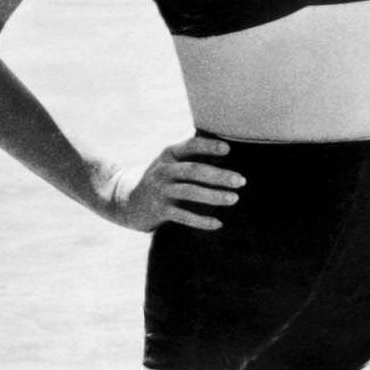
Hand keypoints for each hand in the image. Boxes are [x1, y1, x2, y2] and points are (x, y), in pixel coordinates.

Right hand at [108, 135, 243, 230]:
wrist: (128, 203)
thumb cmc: (162, 180)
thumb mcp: (171, 162)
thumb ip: (192, 155)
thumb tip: (228, 146)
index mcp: (169, 155)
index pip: (190, 146)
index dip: (208, 146)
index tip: (228, 149)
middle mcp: (164, 171)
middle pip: (193, 170)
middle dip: (218, 175)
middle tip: (241, 180)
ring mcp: (160, 191)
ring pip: (189, 192)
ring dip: (213, 196)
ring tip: (234, 198)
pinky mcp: (159, 211)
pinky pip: (183, 216)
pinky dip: (201, 221)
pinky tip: (218, 224)